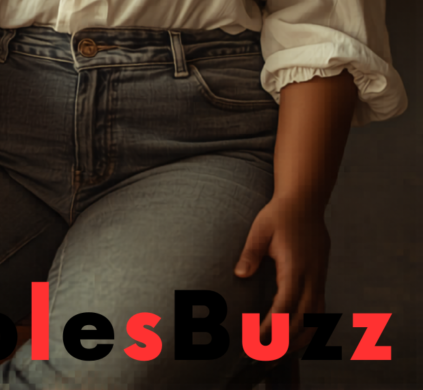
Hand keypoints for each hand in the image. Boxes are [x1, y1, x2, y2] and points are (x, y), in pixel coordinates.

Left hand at [234, 196, 329, 354]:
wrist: (306, 202)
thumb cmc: (280, 214)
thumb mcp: (261, 228)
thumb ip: (251, 252)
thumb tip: (240, 274)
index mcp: (296, 267)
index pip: (285, 306)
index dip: (272, 328)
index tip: (255, 342)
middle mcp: (312, 279)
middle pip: (302, 322)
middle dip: (283, 344)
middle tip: (260, 358)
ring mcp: (319, 282)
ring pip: (315, 323)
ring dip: (296, 343)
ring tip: (274, 357)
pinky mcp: (320, 282)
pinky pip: (319, 315)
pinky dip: (307, 332)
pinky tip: (292, 340)